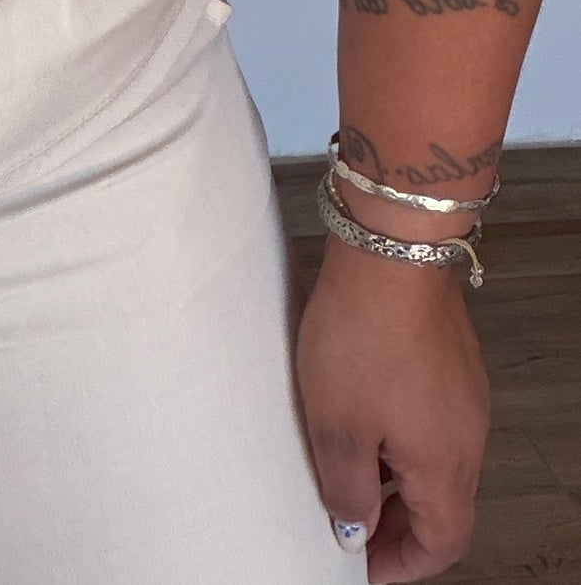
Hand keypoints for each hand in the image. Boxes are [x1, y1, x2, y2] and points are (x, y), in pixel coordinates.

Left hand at [295, 235, 488, 579]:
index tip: (363, 568)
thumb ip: (347, 488)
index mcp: (446, 465)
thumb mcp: (336, 425)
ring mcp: (464, 394)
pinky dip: (399, 436)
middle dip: (397, 525)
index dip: (401, 563)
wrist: (390, 250)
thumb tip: (356, 528)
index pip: (442, 542)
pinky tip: (361, 415)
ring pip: (436, 460)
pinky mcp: (450, 360)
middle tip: (349, 526)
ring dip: (396, 478)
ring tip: (346, 470)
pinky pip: (431, 419)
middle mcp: (468, 436)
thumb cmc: (363, 334)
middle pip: (443, 505)